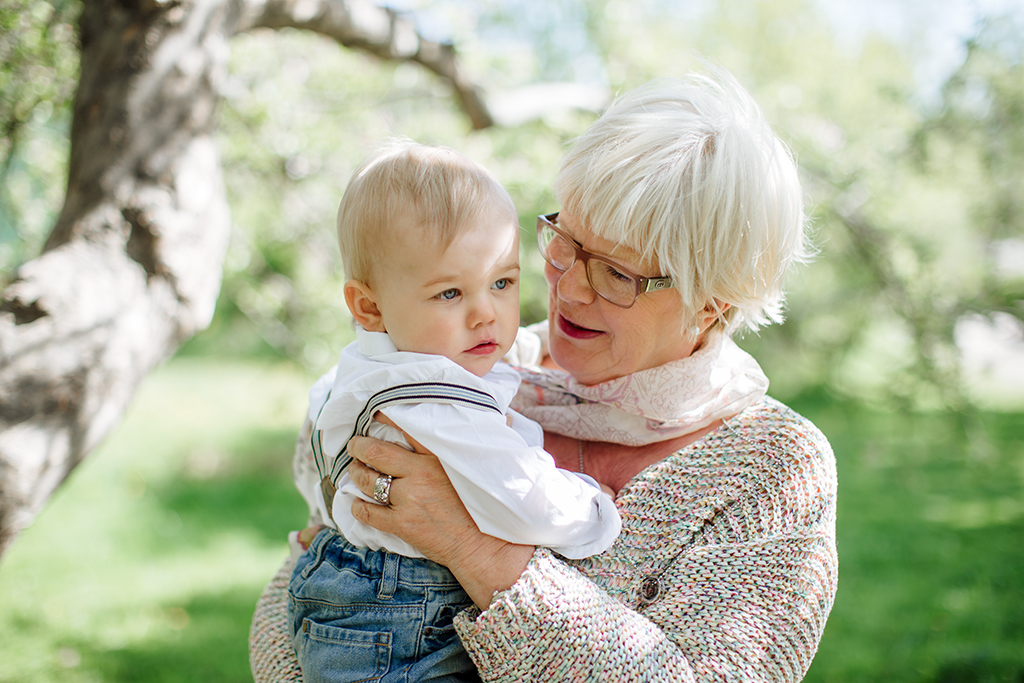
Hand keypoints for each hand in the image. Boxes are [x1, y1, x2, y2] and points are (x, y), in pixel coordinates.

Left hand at [347, 416, 534, 607]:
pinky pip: (368, 513)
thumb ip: (491, 437)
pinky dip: (358, 507)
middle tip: (354, 445)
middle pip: (375, 453)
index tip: (374, 413)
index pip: (406, 426)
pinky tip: (357, 503)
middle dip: (358, 447)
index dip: (384, 417)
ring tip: (354, 471)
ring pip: (368, 481)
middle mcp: (420, 473)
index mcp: (440, 455)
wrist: (488, 546)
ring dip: (356, 474)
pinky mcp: (402, 525)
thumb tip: (510, 415)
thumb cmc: (493, 504)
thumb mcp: (493, 464)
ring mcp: (409, 500)